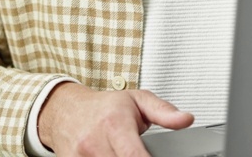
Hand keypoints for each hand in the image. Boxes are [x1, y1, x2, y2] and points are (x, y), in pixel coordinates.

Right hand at [37, 82, 194, 156]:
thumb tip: (186, 119)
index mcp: (114, 124)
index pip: (133, 155)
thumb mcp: (138, 100)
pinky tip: (112, 156)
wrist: (66, 111)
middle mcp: (94, 143)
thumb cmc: (104, 107)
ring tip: (125, 153)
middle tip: (143, 155)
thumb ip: (164, 111)